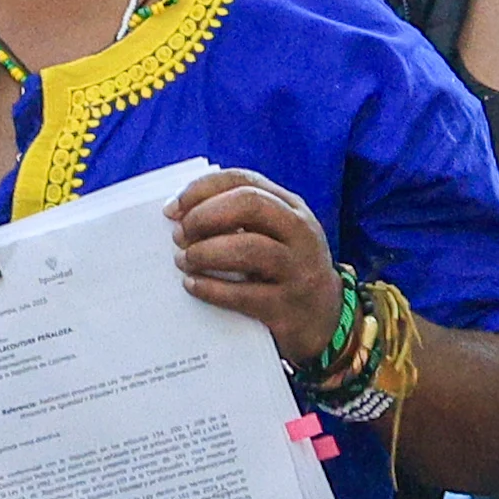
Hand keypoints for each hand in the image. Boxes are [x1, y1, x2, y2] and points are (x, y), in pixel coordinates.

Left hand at [169, 169, 342, 362]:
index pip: (244, 181)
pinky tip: (192, 285)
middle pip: (249, 204)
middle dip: (205, 216)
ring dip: (206, 252)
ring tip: (183, 260)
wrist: (325, 318)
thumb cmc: (285, 269)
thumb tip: (181, 215)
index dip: (203, 189)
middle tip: (179, 235)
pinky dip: (212, 289)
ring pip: (249, 248)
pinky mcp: (288, 307)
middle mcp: (299, 232)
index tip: (173, 208)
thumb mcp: (275, 235)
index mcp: (290, 207)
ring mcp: (298, 269)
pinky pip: (244, 294)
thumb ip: (240, 219)